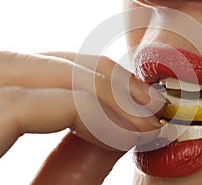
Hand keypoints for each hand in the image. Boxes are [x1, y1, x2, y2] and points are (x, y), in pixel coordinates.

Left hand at [0, 51, 165, 183]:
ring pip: (25, 62)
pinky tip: (96, 102)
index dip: (92, 110)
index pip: (20, 103)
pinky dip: (67, 84)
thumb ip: (73, 177)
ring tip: (129, 99)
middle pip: (22, 66)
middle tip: (145, 104)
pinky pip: (26, 78)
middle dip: (97, 81)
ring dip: (86, 76)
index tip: (142, 129)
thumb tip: (124, 133)